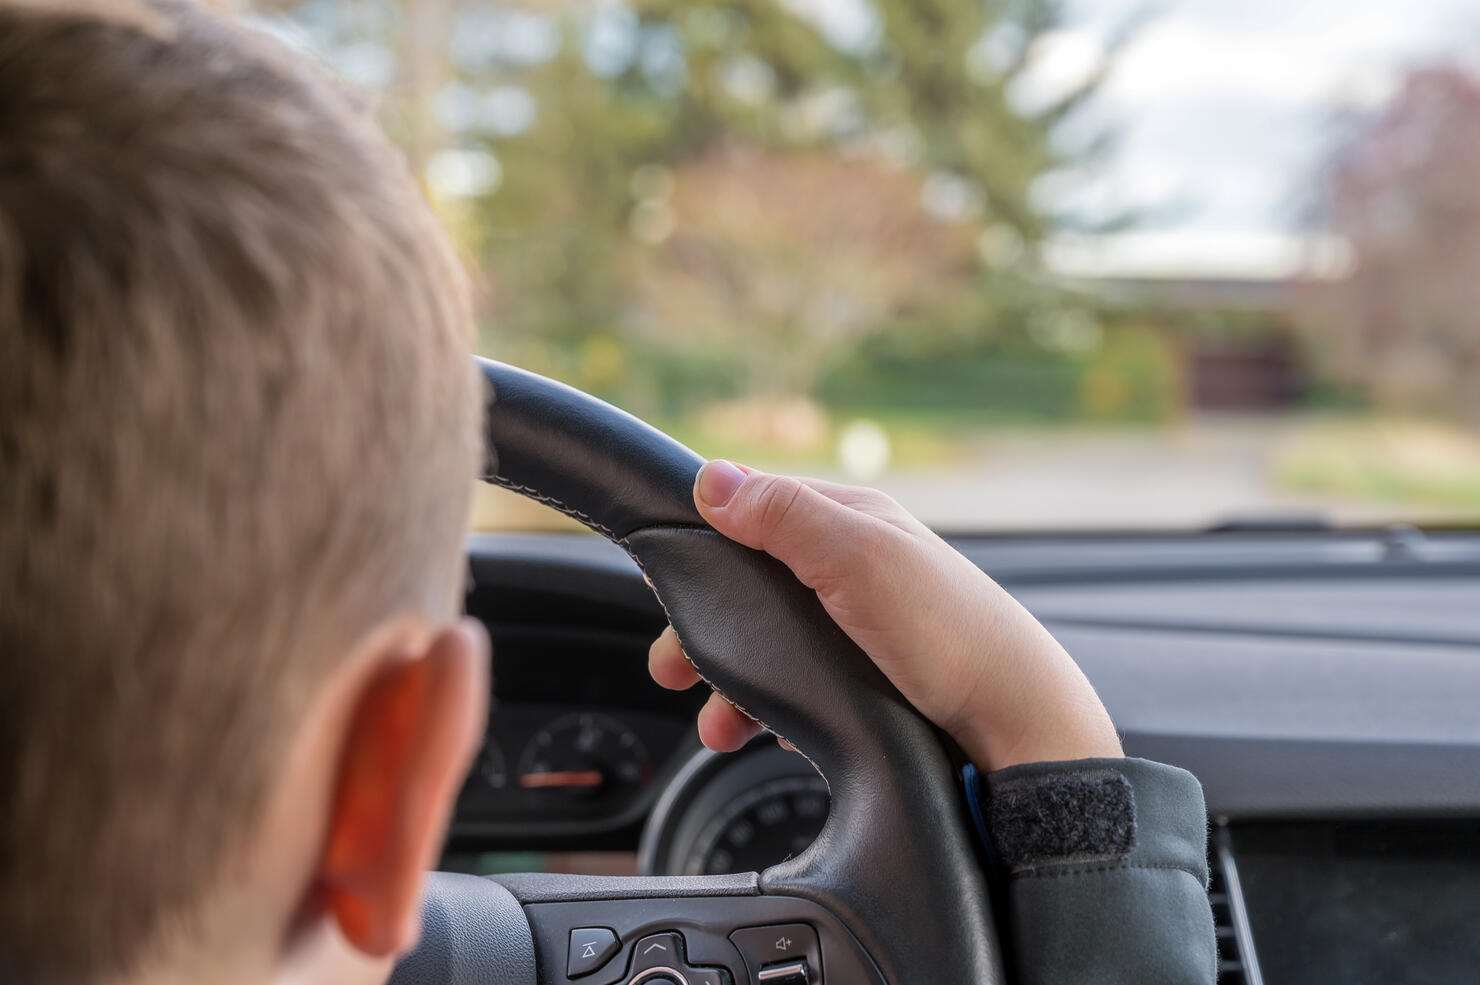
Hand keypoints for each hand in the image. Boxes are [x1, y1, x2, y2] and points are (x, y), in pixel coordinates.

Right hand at [648, 461, 1122, 770]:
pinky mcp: (870, 679)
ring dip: (733, 684)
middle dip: (706, 631)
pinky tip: (770, 736)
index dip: (704, 541)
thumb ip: (784, 517)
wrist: (1018, 727)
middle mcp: (853, 568)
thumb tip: (712, 479)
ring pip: (771, 645)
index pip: (756, 509)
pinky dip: (772, 713)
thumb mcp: (858, 558)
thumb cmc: (948, 633)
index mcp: (850, 522)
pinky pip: (800, 688)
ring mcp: (861, 626)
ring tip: (719, 728)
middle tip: (672, 671)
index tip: (665, 582)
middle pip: (752, 587)